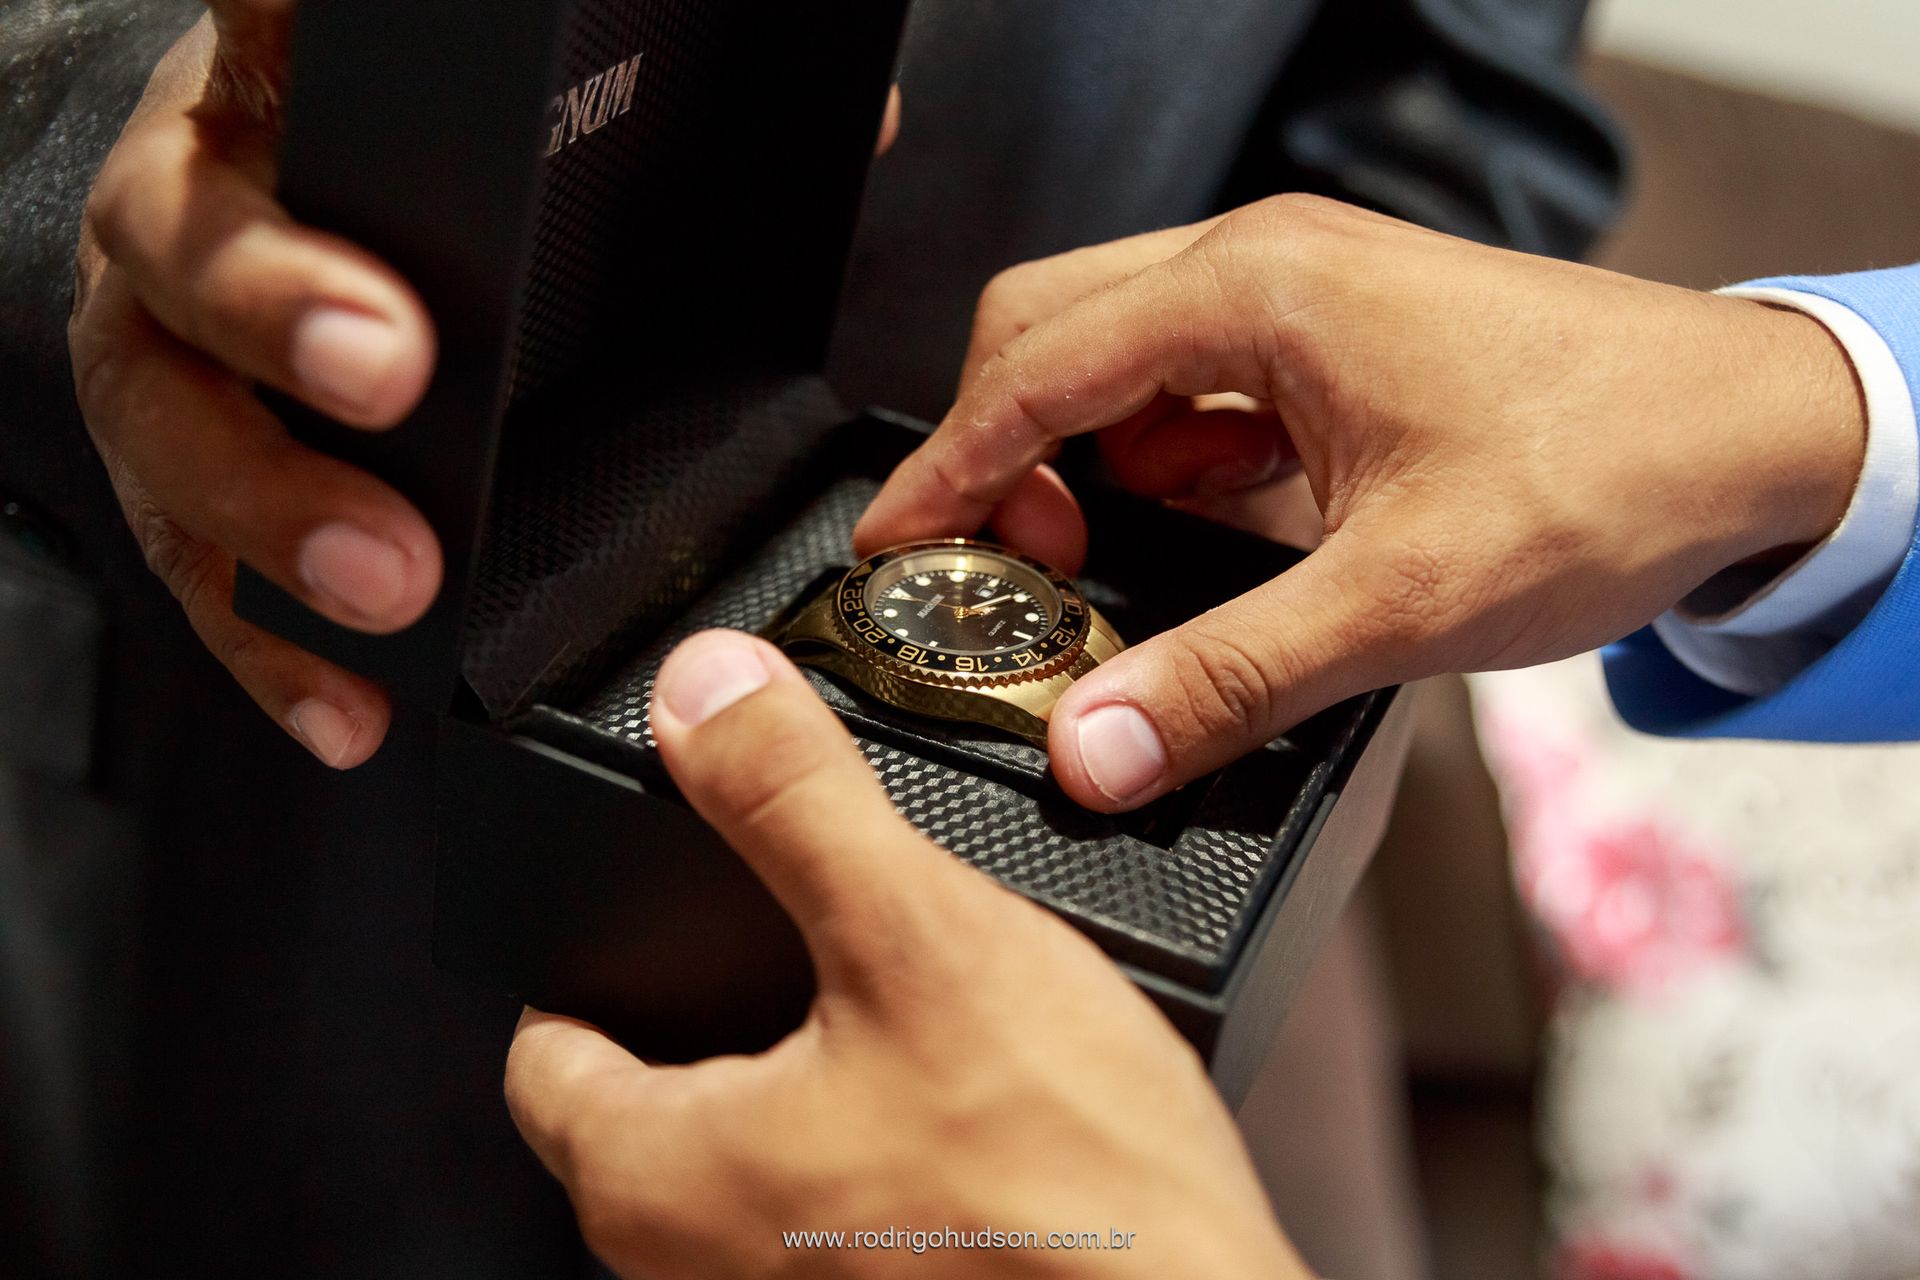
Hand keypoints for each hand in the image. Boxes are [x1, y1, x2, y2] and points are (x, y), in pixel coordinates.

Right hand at [68, 14, 900, 770]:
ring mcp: (174, 353)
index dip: (289, 82)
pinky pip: (200, 573)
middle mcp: (198, 215)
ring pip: (167, 436)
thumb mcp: (536, 113)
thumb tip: (858, 122)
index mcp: (279, 99)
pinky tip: (348, 704)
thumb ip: (652, 96)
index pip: (253, 55)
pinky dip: (273, 650)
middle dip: (283, 327)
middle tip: (395, 382)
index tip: (359, 162)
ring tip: (388, 586)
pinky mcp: (188, 480)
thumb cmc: (439, 181)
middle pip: (188, 263)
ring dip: (277, 522)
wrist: (312, 226)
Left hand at [504, 629, 1303, 1279]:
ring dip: (794, 1091)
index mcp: (657, 1183)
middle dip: (698, 1019)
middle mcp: (693, 1274)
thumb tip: (706, 692)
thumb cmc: (1066, 1191)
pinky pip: (834, 1221)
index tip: (635, 912)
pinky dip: (865, 1158)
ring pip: (744, 1174)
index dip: (585, 962)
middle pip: (644, 1115)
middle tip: (767, 940)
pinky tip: (954, 1115)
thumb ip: (793, 800)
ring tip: (874, 1015)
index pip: (547, 1056)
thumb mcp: (919, 937)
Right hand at [855, 195, 1866, 811]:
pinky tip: (1198, 530)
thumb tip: (1096, 750)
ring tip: (1096, 564)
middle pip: (1052, 334)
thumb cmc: (1607, 470)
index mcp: (1256, 293)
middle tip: (1012, 571)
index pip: (1036, 370)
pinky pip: (1195, 385)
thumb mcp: (1399, 601)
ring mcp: (1301, 297)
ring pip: (1120, 357)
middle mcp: (1264, 269)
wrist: (1760, 437)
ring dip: (1083, 456)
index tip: (894, 546)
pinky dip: (1161, 456)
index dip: (947, 470)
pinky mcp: (1333, 341)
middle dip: (1004, 452)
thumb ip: (1228, 678)